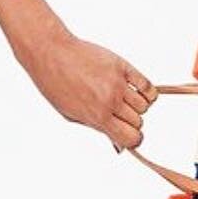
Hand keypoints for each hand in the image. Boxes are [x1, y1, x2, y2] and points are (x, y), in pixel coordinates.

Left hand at [21, 30, 159, 151]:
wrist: (51, 53)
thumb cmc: (56, 85)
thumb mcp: (71, 115)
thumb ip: (98, 128)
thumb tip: (118, 145)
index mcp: (97, 116)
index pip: (131, 138)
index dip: (132, 140)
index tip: (127, 135)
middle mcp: (110, 100)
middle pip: (138, 122)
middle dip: (131, 122)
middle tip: (118, 114)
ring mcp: (117, 82)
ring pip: (145, 105)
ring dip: (137, 106)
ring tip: (123, 100)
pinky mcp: (121, 66)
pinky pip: (146, 85)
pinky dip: (146, 91)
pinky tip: (135, 90)